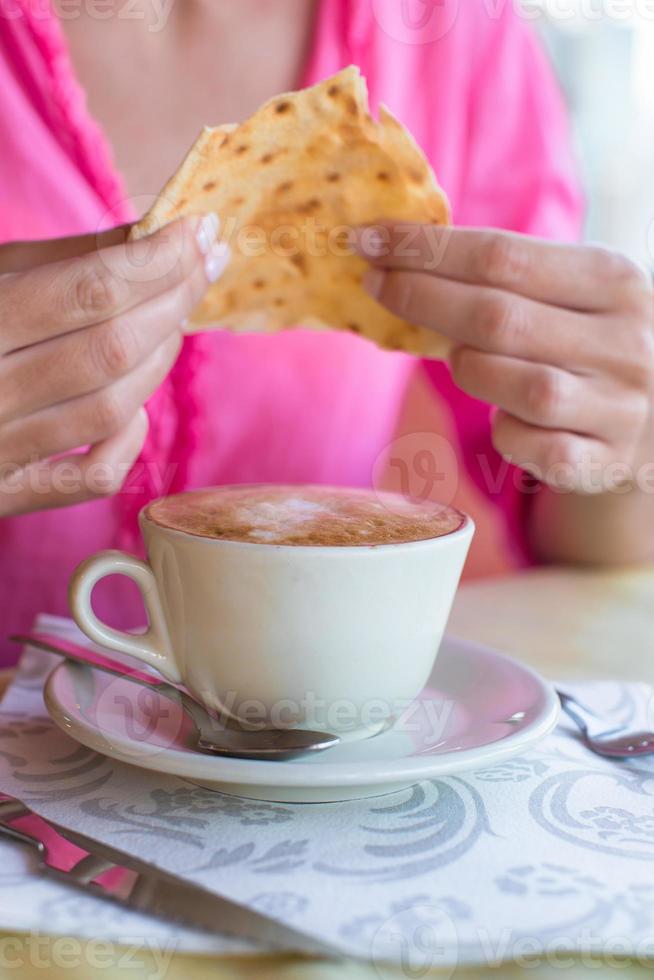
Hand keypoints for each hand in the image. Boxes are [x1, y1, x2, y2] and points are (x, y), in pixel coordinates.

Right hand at [0, 214, 228, 515]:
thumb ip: (61, 260)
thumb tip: (150, 235)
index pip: (88, 289)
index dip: (156, 259)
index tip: (199, 231)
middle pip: (110, 347)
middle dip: (174, 299)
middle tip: (207, 262)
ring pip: (111, 407)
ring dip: (161, 358)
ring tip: (178, 317)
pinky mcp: (5, 493)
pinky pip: (89, 478)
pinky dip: (128, 442)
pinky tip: (135, 408)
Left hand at [357, 226, 653, 492]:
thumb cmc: (590, 344)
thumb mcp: (572, 295)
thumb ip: (507, 276)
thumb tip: (398, 256)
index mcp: (615, 280)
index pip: (503, 255)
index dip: (426, 249)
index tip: (369, 240)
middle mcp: (624, 341)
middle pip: (495, 316)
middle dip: (420, 297)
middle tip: (374, 285)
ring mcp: (617, 406)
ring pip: (508, 383)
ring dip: (466, 367)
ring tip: (460, 357)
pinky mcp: (600, 461)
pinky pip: (522, 444)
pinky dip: (501, 430)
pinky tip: (505, 416)